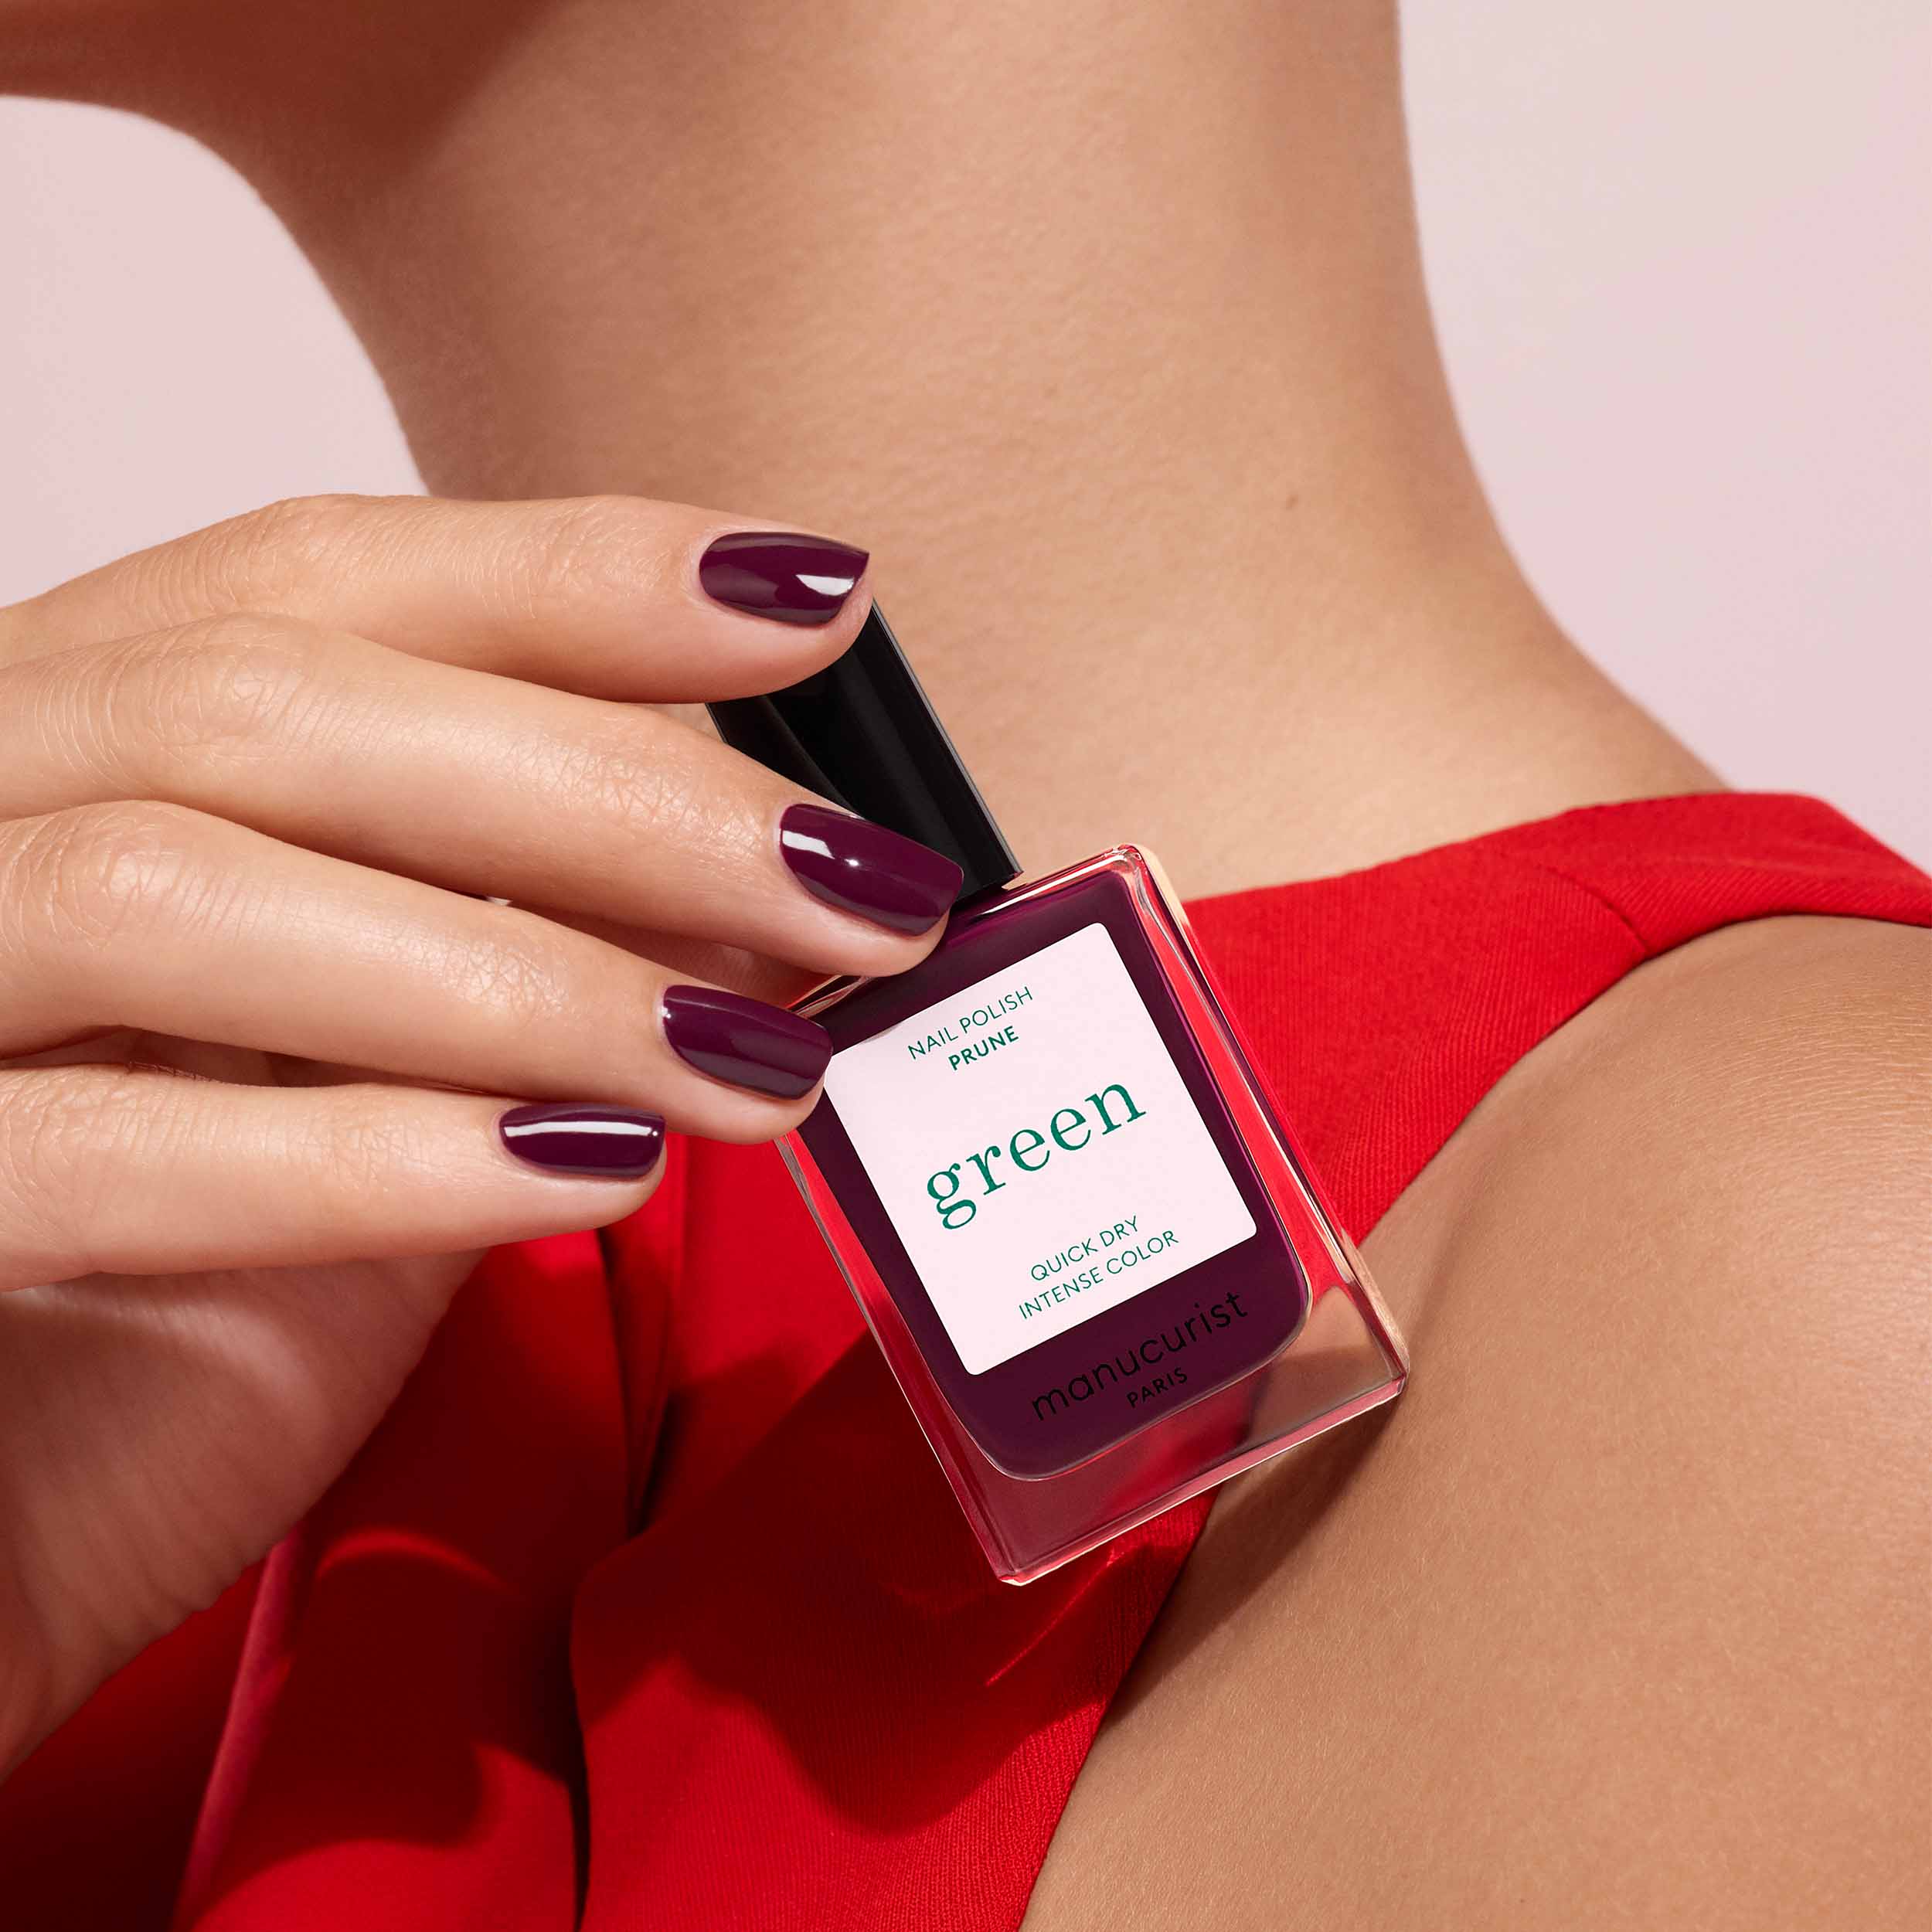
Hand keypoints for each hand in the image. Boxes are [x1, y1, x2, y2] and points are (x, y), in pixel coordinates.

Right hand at [0, 495, 958, 1767]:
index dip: (570, 574)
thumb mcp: (385, 1078)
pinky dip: (367, 1159)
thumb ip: (529, 948)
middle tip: (854, 885)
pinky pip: (97, 1153)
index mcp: (66, 742)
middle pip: (268, 705)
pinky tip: (589, 1174)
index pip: (312, 581)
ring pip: (170, 889)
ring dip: (519, 976)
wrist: (2, 1512)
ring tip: (751, 1065)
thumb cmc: (171, 1296)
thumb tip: (776, 883)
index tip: (813, 598)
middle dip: (608, 791)